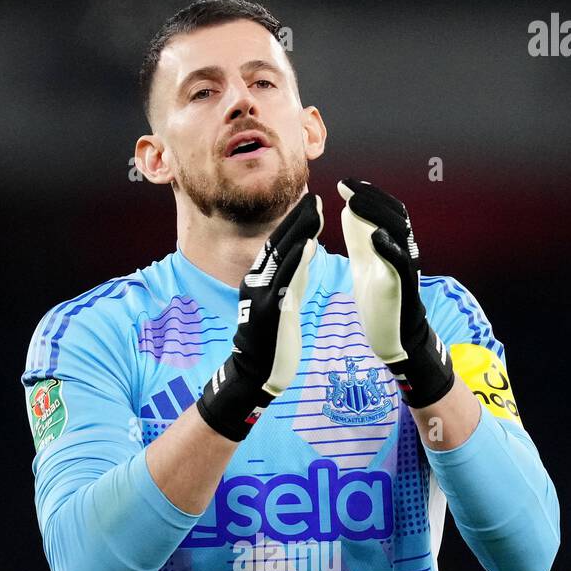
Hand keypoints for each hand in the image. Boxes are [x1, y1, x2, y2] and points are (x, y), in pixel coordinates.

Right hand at [196, 192, 323, 440]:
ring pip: (280, 257)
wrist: (253, 373)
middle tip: (317, 197)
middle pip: (278, 244)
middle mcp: (256, 283)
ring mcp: (261, 296)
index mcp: (258, 280)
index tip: (313, 203)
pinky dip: (296, 262)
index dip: (295, 223)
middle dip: (298, 219)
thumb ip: (290, 279)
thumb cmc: (271, 342)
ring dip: (299, 232)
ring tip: (316, 211)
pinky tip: (308, 245)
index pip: (278, 245)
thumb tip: (302, 254)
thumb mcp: (282, 303)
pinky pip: (284, 282)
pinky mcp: (269, 311)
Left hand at [338, 177, 454, 407]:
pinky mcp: (402, 289)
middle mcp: (404, 251)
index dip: (368, 194)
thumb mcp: (365, 263)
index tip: (345, 182)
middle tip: (348, 185)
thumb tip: (346, 208)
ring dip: (376, 216)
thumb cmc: (380, 300)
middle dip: (371, 197)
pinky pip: (400, 265)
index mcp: (394, 244)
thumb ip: (358, 237)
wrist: (393, 338)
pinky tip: (375, 237)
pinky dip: (389, 249)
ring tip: (354, 203)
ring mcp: (405, 269)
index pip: (387, 209)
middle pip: (396, 214)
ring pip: (400, 233)